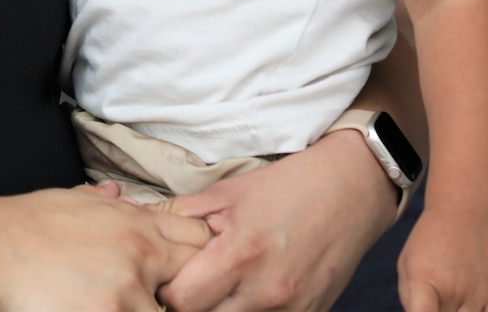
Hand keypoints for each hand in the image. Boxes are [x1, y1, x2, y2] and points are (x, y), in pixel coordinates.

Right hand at [0, 182, 210, 311]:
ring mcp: (128, 290)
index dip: (197, 256)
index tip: (181, 269)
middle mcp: (141, 255)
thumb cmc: (27, 223)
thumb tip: (117, 194)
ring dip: (138, 307)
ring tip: (101, 297)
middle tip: (147, 291)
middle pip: (193, 280)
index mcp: (136, 223)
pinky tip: (84, 304)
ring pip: (157, 311)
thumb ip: (105, 202)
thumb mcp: (72, 198)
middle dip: (178, 291)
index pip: (198, 239)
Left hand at [159, 131, 391, 310]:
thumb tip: (137, 224)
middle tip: (187, 284)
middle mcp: (267, 291)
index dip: (165, 291)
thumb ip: (179, 218)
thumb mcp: (224, 194)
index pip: (182, 301)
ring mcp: (293, 310)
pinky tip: (242, 296)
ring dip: (218, 311)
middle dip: (188, 306)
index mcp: (240, 255)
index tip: (164, 277)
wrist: (350, 190)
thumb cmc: (284, 188)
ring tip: (214, 289)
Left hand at [397, 209, 487, 311]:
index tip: (422, 311)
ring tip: (454, 300)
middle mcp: (452, 290)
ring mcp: (477, 294)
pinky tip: (478, 308)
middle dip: (438, 311)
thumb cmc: (429, 242)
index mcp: (423, 281)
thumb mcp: (407, 264)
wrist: (463, 214)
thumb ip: (409, 299)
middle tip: (437, 295)